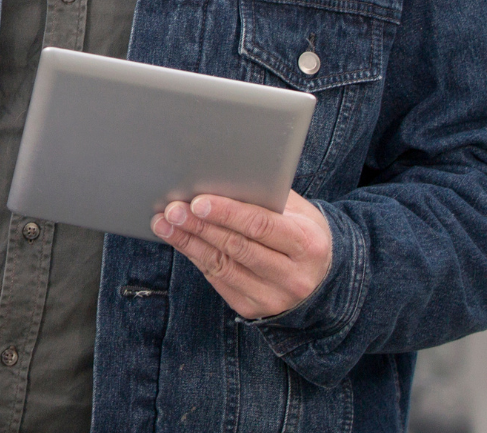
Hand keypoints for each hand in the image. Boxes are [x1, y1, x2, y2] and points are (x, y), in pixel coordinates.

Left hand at [151, 190, 332, 318]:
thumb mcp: (298, 212)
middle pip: (237, 247)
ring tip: (165, 223)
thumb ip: (266, 198)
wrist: (321, 279)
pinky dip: (195, 257)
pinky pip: (218, 279)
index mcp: (308, 245)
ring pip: (222, 266)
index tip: (197, 202)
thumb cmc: (303, 234)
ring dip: (188, 243)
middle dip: (200, 226)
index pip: (260, 226)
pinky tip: (180, 240)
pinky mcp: (253, 309)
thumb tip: (222, 179)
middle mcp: (293, 277)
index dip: (227, 213)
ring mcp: (273, 297)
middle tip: (173, 209)